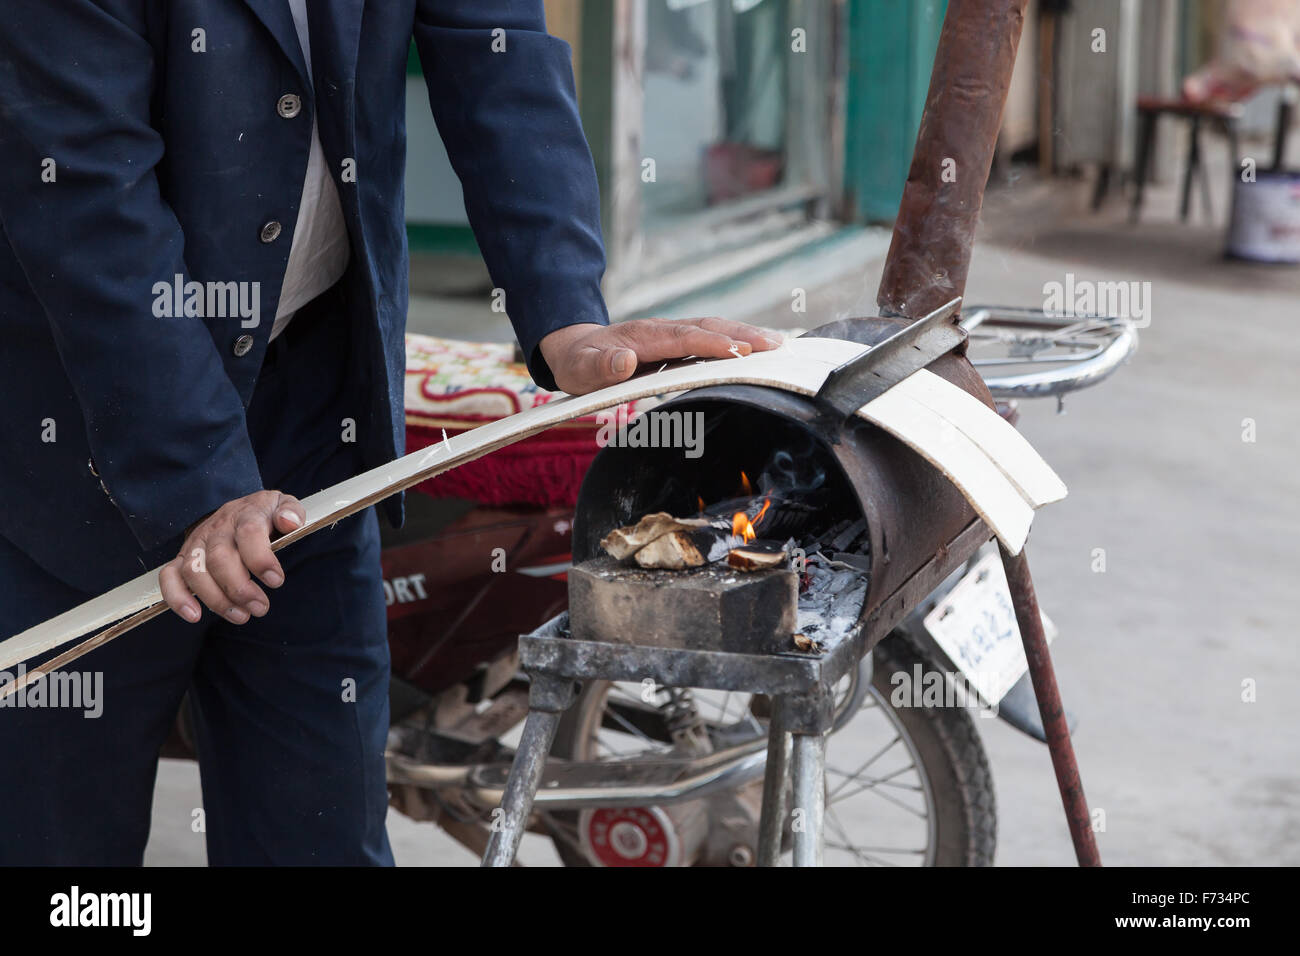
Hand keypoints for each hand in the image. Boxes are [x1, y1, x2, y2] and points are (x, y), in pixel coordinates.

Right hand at [159, 491, 305, 623]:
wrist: (237, 510)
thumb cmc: (263, 515)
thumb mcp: (282, 505)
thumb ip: (291, 511)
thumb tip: (290, 522)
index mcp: (245, 514)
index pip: (249, 532)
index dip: (260, 559)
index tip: (276, 581)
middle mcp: (217, 528)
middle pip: (219, 558)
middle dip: (240, 588)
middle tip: (260, 607)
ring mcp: (196, 543)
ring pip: (194, 571)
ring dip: (216, 599)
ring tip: (241, 616)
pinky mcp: (183, 558)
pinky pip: (169, 577)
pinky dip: (176, 597)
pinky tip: (194, 615)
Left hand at [538, 317, 782, 394]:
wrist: (576, 349)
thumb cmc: (580, 364)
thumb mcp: (580, 370)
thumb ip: (600, 367)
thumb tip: (624, 361)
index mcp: (642, 337)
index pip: (683, 338)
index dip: (711, 343)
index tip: (740, 351)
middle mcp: (662, 330)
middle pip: (707, 326)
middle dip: (741, 334)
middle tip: (775, 346)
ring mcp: (672, 333)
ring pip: (713, 328)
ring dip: (745, 334)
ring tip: (778, 345)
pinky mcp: (677, 342)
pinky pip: (710, 337)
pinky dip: (736, 340)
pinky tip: (758, 349)